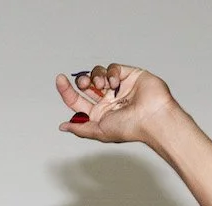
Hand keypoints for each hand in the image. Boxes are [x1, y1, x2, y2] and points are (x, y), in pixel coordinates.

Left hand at [55, 64, 176, 144]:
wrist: (151, 117)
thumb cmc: (128, 128)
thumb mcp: (98, 131)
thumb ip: (80, 128)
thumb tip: (63, 126)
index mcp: (98, 114)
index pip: (77, 101)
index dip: (67, 91)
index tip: (59, 79)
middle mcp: (107, 100)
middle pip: (86, 85)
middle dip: (82, 81)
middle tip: (85, 84)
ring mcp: (117, 87)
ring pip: (98, 73)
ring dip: (96, 76)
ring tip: (102, 84)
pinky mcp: (129, 75)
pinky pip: (113, 68)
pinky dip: (112, 73)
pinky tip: (116, 83)